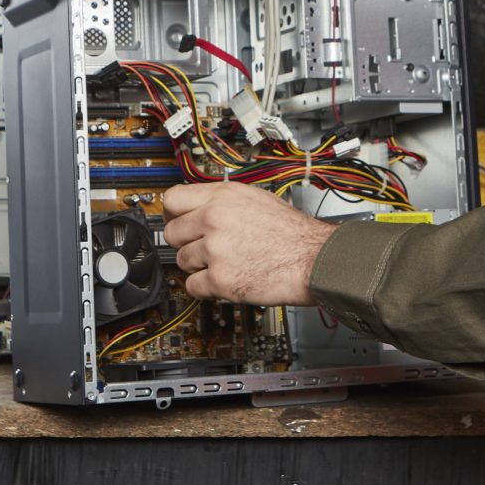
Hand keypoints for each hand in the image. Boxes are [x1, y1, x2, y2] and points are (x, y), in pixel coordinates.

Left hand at [160, 182, 336, 304]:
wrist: (313, 259)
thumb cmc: (293, 233)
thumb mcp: (257, 198)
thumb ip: (224, 201)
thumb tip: (201, 206)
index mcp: (223, 196)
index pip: (172, 199)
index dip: (172, 213)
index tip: (175, 220)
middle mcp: (214, 219)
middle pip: (172, 232)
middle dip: (184, 242)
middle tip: (200, 247)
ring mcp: (215, 250)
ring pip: (182, 260)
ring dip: (198, 266)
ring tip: (221, 264)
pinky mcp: (219, 279)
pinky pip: (192, 286)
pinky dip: (204, 288)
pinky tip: (220, 281)